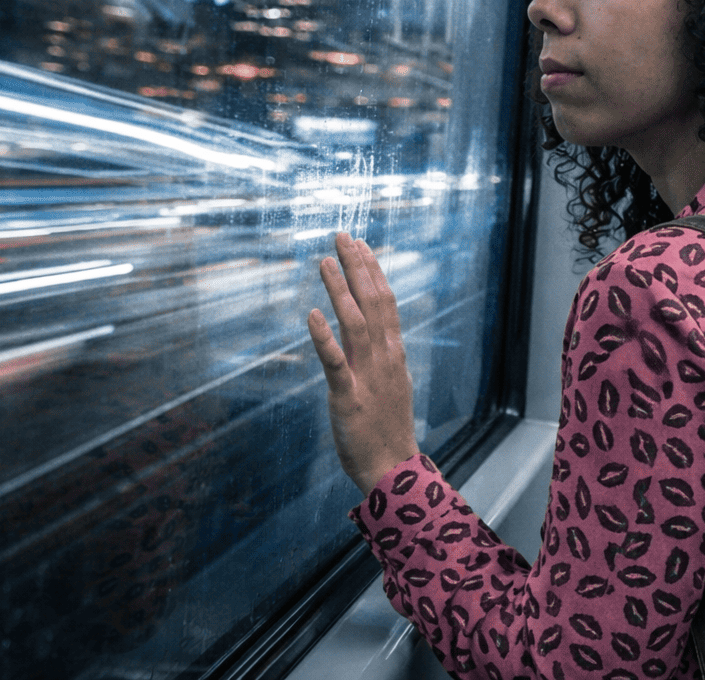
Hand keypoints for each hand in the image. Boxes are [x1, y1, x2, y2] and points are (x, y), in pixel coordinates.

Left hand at [307, 233, 419, 495]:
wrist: (392, 468)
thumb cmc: (387, 428)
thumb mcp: (391, 383)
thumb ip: (382, 355)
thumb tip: (375, 332)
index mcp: (394, 353)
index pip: (386, 301)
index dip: (373, 271)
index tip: (361, 244)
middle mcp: (385, 358)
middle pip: (373, 302)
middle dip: (357, 267)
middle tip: (342, 236)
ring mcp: (368, 376)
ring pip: (355, 324)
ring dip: (340, 290)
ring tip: (324, 262)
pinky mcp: (349, 397)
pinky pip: (335, 362)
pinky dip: (324, 337)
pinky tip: (311, 315)